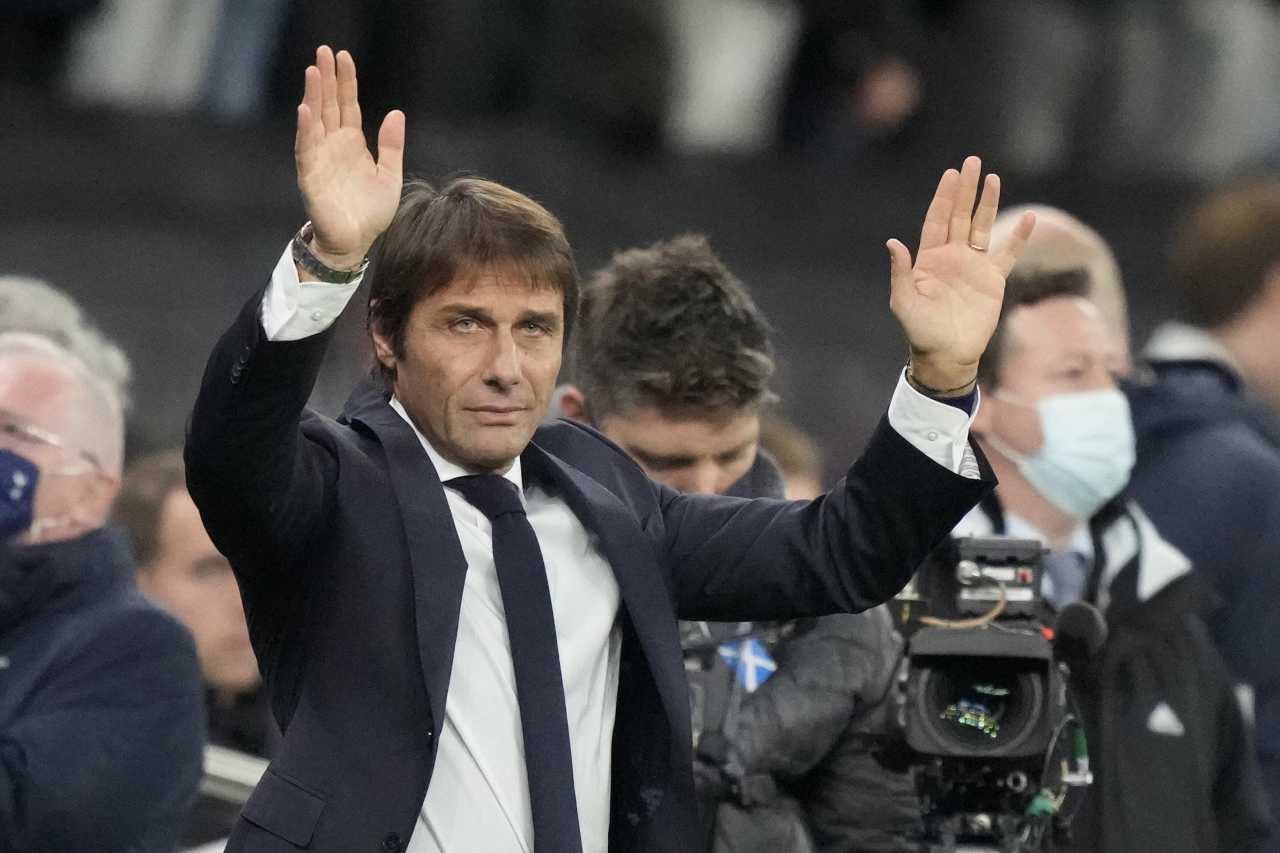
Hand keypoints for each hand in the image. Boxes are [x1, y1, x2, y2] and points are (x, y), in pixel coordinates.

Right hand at [295, 46, 404, 268]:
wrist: (356, 242)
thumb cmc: (370, 212)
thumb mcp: (389, 175)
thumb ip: (391, 145)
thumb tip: (397, 112)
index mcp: (352, 143)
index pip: (347, 105)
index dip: (345, 81)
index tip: (344, 57)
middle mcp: (333, 146)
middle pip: (328, 105)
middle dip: (325, 79)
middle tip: (323, 51)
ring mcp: (320, 159)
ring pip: (314, 121)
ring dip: (312, 96)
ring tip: (313, 72)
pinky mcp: (311, 177)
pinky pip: (306, 150)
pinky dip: (305, 130)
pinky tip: (305, 110)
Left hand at [887, 156, 1033, 391]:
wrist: (946, 354)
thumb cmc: (920, 330)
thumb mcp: (903, 301)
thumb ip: (901, 271)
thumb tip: (892, 242)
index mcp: (929, 258)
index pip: (937, 220)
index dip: (944, 197)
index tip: (951, 174)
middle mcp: (952, 257)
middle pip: (960, 215)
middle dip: (966, 190)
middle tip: (972, 162)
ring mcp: (974, 266)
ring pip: (983, 227)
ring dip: (988, 204)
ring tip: (994, 178)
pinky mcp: (993, 280)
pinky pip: (1008, 253)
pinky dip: (1019, 236)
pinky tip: (1029, 218)